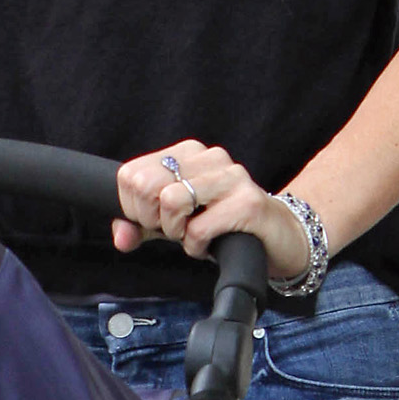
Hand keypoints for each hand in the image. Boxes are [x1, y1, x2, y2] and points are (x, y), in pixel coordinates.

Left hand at [114, 140, 312, 280]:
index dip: (133, 208)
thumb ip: (142, 226)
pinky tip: (210, 244)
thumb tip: (121, 236)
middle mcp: (210, 157)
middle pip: (147, 185)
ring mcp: (231, 177)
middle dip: (151, 219)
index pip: (131, 174)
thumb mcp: (174, 224)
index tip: (155, 222)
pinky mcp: (248, 202)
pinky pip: (198, 228)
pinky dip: (196, 246)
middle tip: (174, 230)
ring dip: (176, 232)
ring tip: (194, 235)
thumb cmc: (222, 225)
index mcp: (187, 153)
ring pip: (171, 201)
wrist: (277, 238)